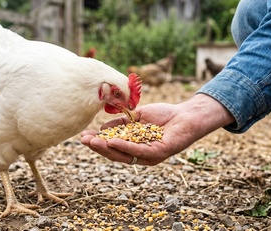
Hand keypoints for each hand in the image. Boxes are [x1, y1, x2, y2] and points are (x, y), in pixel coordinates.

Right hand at [81, 94, 234, 165]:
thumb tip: (102, 128)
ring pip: (124, 155)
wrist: (186, 115)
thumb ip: (121, 123)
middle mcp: (140, 155)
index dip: (98, 143)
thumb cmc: (164, 115)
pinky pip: (138, 151)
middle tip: (83, 140)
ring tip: (93, 141)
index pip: (113, 147)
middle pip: (115, 154)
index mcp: (134, 147)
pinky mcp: (158, 153)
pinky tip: (112, 141)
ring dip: (107, 148)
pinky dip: (124, 146)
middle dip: (98, 147)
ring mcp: (149, 156)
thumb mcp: (137, 117)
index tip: (84, 135)